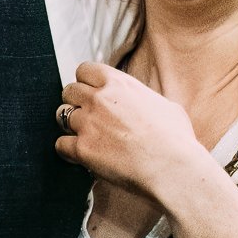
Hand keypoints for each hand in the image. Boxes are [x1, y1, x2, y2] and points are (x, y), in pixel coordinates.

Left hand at [53, 62, 217, 200]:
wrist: (172, 167)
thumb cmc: (177, 140)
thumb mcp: (166, 106)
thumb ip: (144, 100)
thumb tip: (144, 104)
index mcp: (119, 83)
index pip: (84, 70)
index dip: (85, 82)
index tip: (91, 93)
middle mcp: (99, 99)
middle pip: (69, 91)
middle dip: (75, 102)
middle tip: (87, 117)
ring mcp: (88, 123)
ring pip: (61, 116)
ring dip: (71, 126)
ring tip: (86, 137)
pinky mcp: (82, 149)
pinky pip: (60, 144)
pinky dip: (68, 150)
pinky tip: (81, 155)